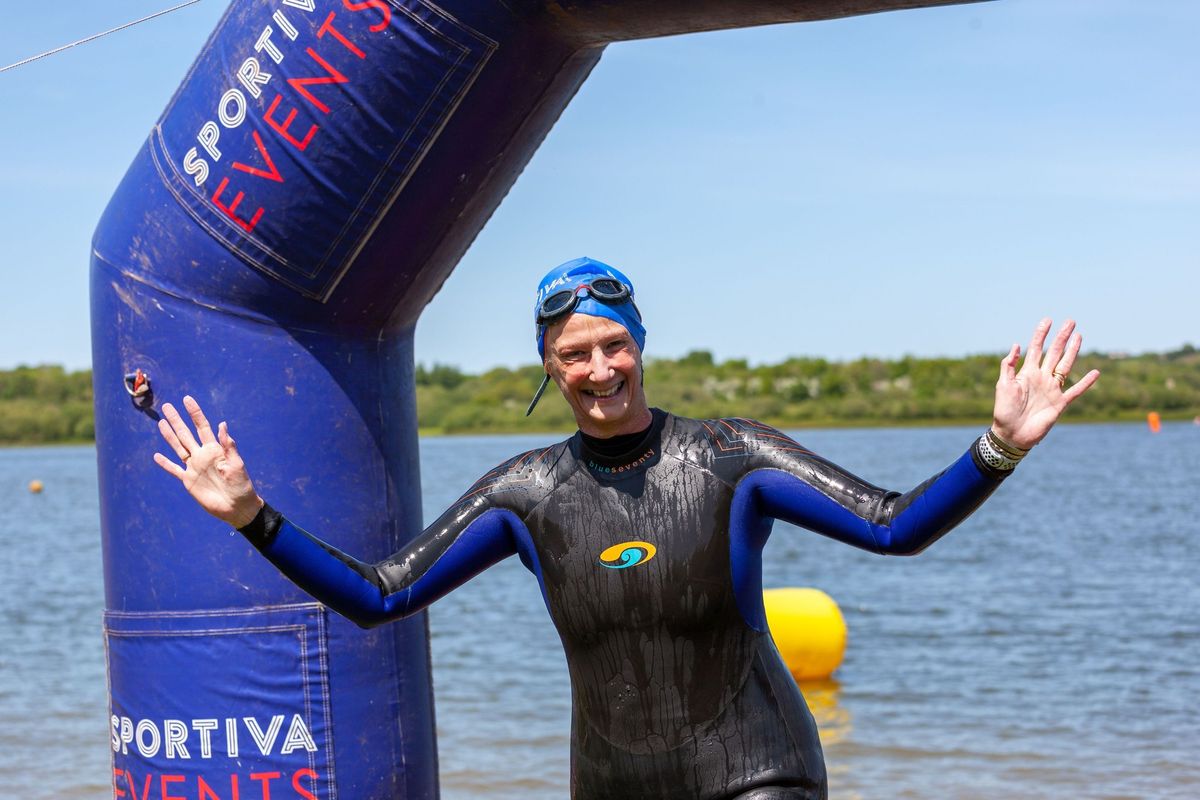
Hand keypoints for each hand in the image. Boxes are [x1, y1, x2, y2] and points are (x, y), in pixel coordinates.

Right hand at [153, 396, 263, 527]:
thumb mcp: (237, 464)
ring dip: (169, 436)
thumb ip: (228, 445)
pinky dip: (165, 463)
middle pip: (186, 434)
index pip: (202, 427)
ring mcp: (194, 467)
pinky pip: (174, 470)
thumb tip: (222, 424)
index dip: (195, 413)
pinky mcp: (188, 481)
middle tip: (167, 406)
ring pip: (178, 448)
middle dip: (177, 420)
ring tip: (161, 422)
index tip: (187, 399)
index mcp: (215, 449)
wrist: (237, 507)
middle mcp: (202, 455)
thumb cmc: (241, 485)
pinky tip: (157, 456)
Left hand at [992, 318, 1099, 450]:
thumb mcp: (1003, 385)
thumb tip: (1016, 344)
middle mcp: (1041, 378)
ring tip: (1079, 336)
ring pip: (1066, 366)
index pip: (1036, 349)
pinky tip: (1095, 373)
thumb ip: (1009, 365)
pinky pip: (1075, 391)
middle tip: (1070, 321)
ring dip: (1073, 352)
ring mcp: (1052, 389)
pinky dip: (1086, 383)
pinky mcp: (1060, 403)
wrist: (1011, 434)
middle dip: (1061, 337)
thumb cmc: (1004, 411)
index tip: (1048, 320)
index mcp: (1027, 373)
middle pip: (1054, 353)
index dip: (1041, 334)